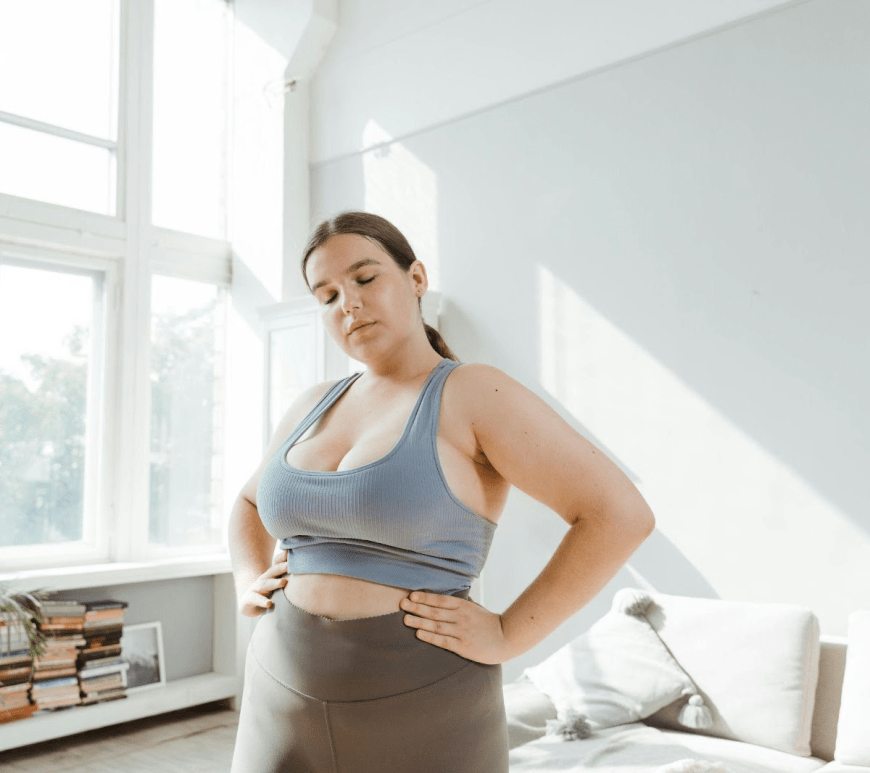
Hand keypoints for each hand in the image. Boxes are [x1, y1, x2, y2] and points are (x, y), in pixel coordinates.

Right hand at [238, 552, 287, 617]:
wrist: (248, 604)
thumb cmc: (267, 594)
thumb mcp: (276, 586)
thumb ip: (288, 578)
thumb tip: (311, 568)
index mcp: (271, 575)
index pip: (277, 563)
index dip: (283, 558)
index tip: (290, 553)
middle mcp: (263, 579)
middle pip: (272, 571)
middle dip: (281, 567)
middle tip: (290, 565)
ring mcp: (255, 588)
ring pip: (265, 584)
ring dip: (274, 583)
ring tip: (284, 582)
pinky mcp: (248, 599)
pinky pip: (255, 599)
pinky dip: (262, 601)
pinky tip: (269, 604)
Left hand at [399, 591, 514, 663]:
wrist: (506, 638)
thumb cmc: (487, 623)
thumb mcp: (473, 608)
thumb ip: (458, 605)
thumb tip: (439, 600)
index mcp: (464, 606)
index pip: (440, 600)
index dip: (425, 598)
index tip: (411, 595)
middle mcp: (461, 617)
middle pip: (435, 612)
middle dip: (417, 608)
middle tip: (401, 604)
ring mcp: (462, 632)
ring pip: (437, 626)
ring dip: (420, 622)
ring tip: (406, 619)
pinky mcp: (463, 646)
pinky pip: (443, 641)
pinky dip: (430, 637)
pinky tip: (419, 634)